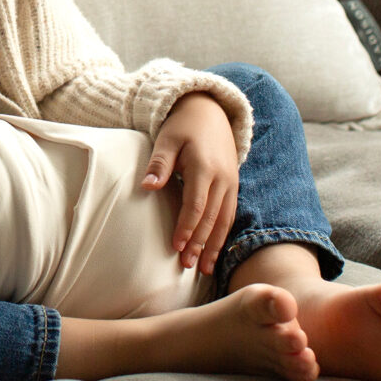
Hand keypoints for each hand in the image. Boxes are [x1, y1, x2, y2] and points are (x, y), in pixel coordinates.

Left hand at [142, 92, 239, 275]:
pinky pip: (230, 215)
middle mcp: (222, 177)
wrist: (210, 111)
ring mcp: (231, 182)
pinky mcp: (234, 186)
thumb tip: (147, 186)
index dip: (187, 227)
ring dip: (214, 245)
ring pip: (224, 220)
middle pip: (211, 217)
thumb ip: (159, 164)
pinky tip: (215, 251)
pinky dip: (223, 235)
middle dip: (200, 243)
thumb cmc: (182, 126)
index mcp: (204, 166)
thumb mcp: (167, 138)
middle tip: (188, 265)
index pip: (196, 204)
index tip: (177, 247)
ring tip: (204, 268)